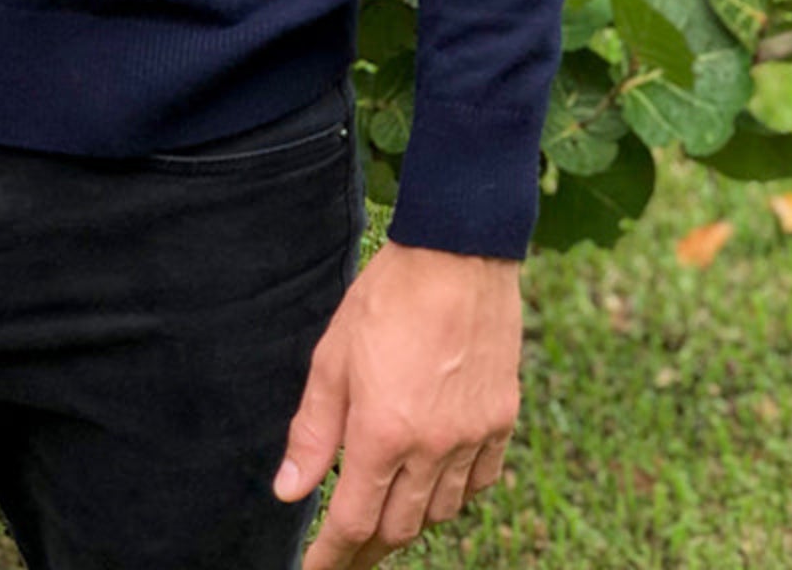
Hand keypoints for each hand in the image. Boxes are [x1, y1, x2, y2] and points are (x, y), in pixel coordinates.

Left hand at [272, 239, 522, 568]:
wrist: (458, 252)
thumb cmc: (387, 296)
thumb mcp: (333, 357)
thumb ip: (313, 431)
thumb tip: (289, 491)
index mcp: (383, 432)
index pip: (353, 521)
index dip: (332, 556)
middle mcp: (432, 446)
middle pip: (398, 528)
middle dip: (367, 545)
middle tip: (346, 548)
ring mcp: (472, 436)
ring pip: (439, 511)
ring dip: (409, 520)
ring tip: (385, 513)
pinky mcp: (501, 420)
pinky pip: (480, 483)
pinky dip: (454, 495)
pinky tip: (435, 483)